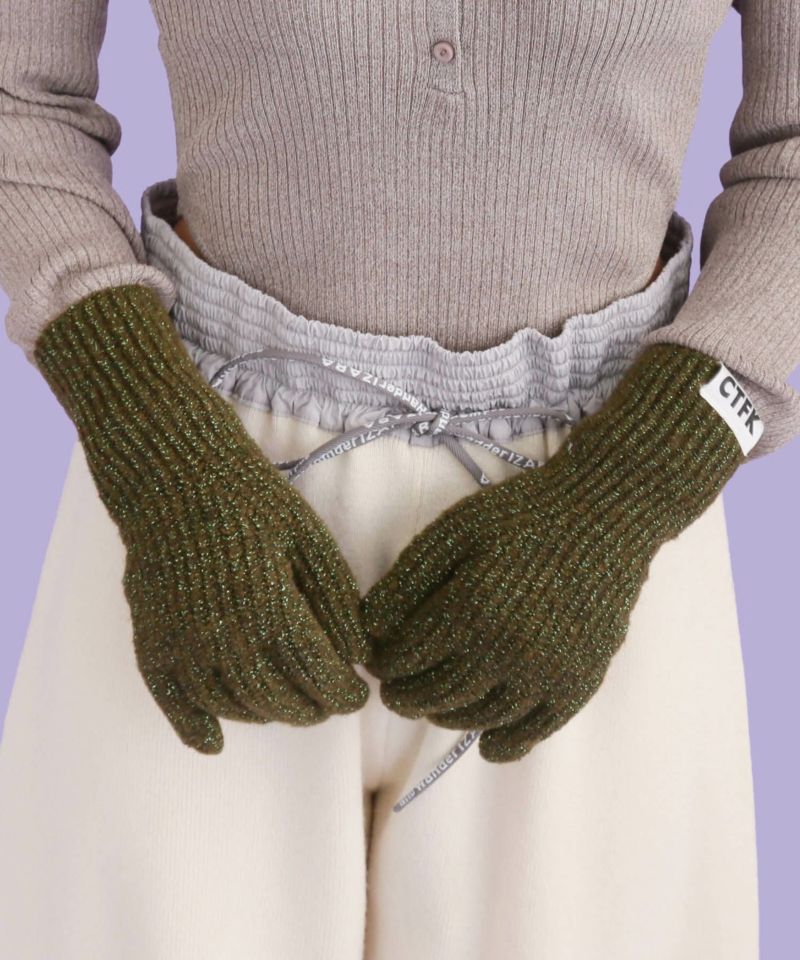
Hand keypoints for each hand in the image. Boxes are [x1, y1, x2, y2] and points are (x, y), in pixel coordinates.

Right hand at [35, 284, 367, 752]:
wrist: (175, 475)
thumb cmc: (253, 501)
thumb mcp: (311, 541)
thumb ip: (336, 603)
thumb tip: (359, 656)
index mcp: (272, 611)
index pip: (318, 678)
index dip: (344, 695)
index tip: (358, 695)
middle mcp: (225, 639)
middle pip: (277, 702)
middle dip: (310, 710)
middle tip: (328, 704)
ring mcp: (182, 644)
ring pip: (231, 706)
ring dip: (266, 714)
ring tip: (286, 703)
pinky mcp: (151, 641)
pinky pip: (172, 701)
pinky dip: (193, 728)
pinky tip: (213, 743)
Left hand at [362, 344, 745, 761]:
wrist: (605, 516)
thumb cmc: (521, 516)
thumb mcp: (453, 532)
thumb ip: (406, 582)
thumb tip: (369, 631)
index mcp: (468, 610)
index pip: (406, 660)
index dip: (384, 666)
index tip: (376, 665)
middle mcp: (505, 651)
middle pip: (437, 695)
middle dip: (405, 697)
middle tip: (394, 693)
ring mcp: (545, 672)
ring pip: (479, 717)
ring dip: (446, 717)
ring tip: (432, 706)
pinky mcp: (579, 682)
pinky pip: (536, 730)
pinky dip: (506, 744)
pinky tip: (487, 745)